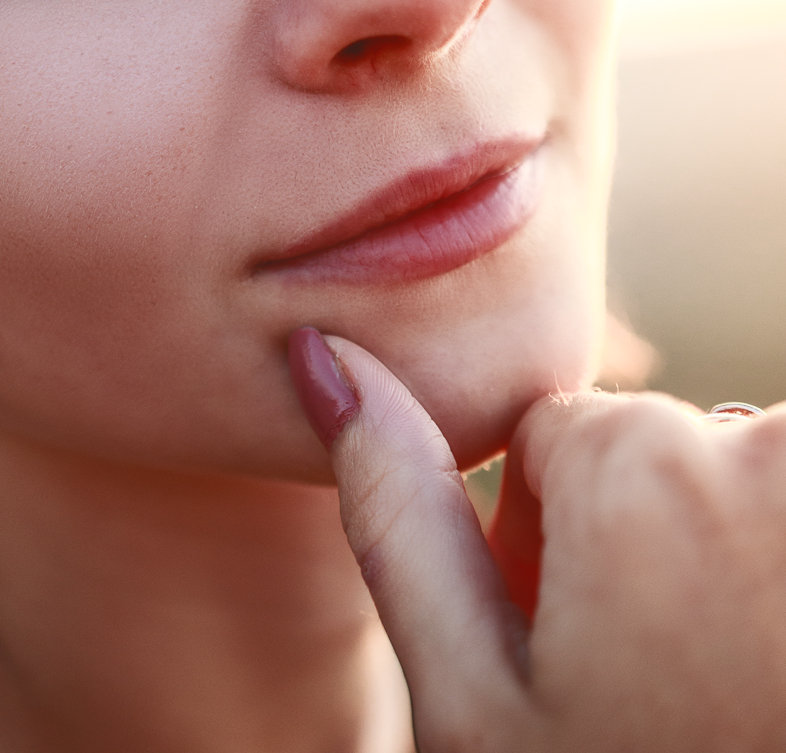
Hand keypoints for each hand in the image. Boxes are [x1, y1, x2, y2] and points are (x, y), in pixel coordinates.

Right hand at [288, 328, 785, 750]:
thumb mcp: (475, 704)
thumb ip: (395, 511)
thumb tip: (321, 356)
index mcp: (638, 467)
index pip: (553, 432)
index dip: (540, 541)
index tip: (573, 643)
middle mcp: (764, 454)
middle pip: (657, 448)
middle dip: (638, 538)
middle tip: (649, 679)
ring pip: (737, 480)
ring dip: (724, 552)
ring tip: (717, 683)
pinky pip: (785, 506)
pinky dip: (772, 570)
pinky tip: (758, 666)